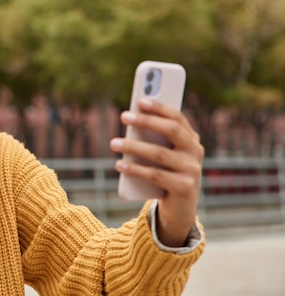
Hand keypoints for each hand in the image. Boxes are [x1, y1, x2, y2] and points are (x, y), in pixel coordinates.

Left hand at [110, 98, 203, 246]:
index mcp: (190, 139)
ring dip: (134, 146)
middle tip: (123, 116)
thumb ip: (152, 138)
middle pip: (171, 130)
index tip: (140, 100)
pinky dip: (135, 169)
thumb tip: (131, 121)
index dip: (159, 107)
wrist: (179, 209)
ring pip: (160, 153)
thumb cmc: (165, 173)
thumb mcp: (160, 154)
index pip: (177, 117)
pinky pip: (156, 175)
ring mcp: (192, 170)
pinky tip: (120, 165)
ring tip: (114, 143)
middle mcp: (195, 152)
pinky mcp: (184, 188)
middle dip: (146, 121)